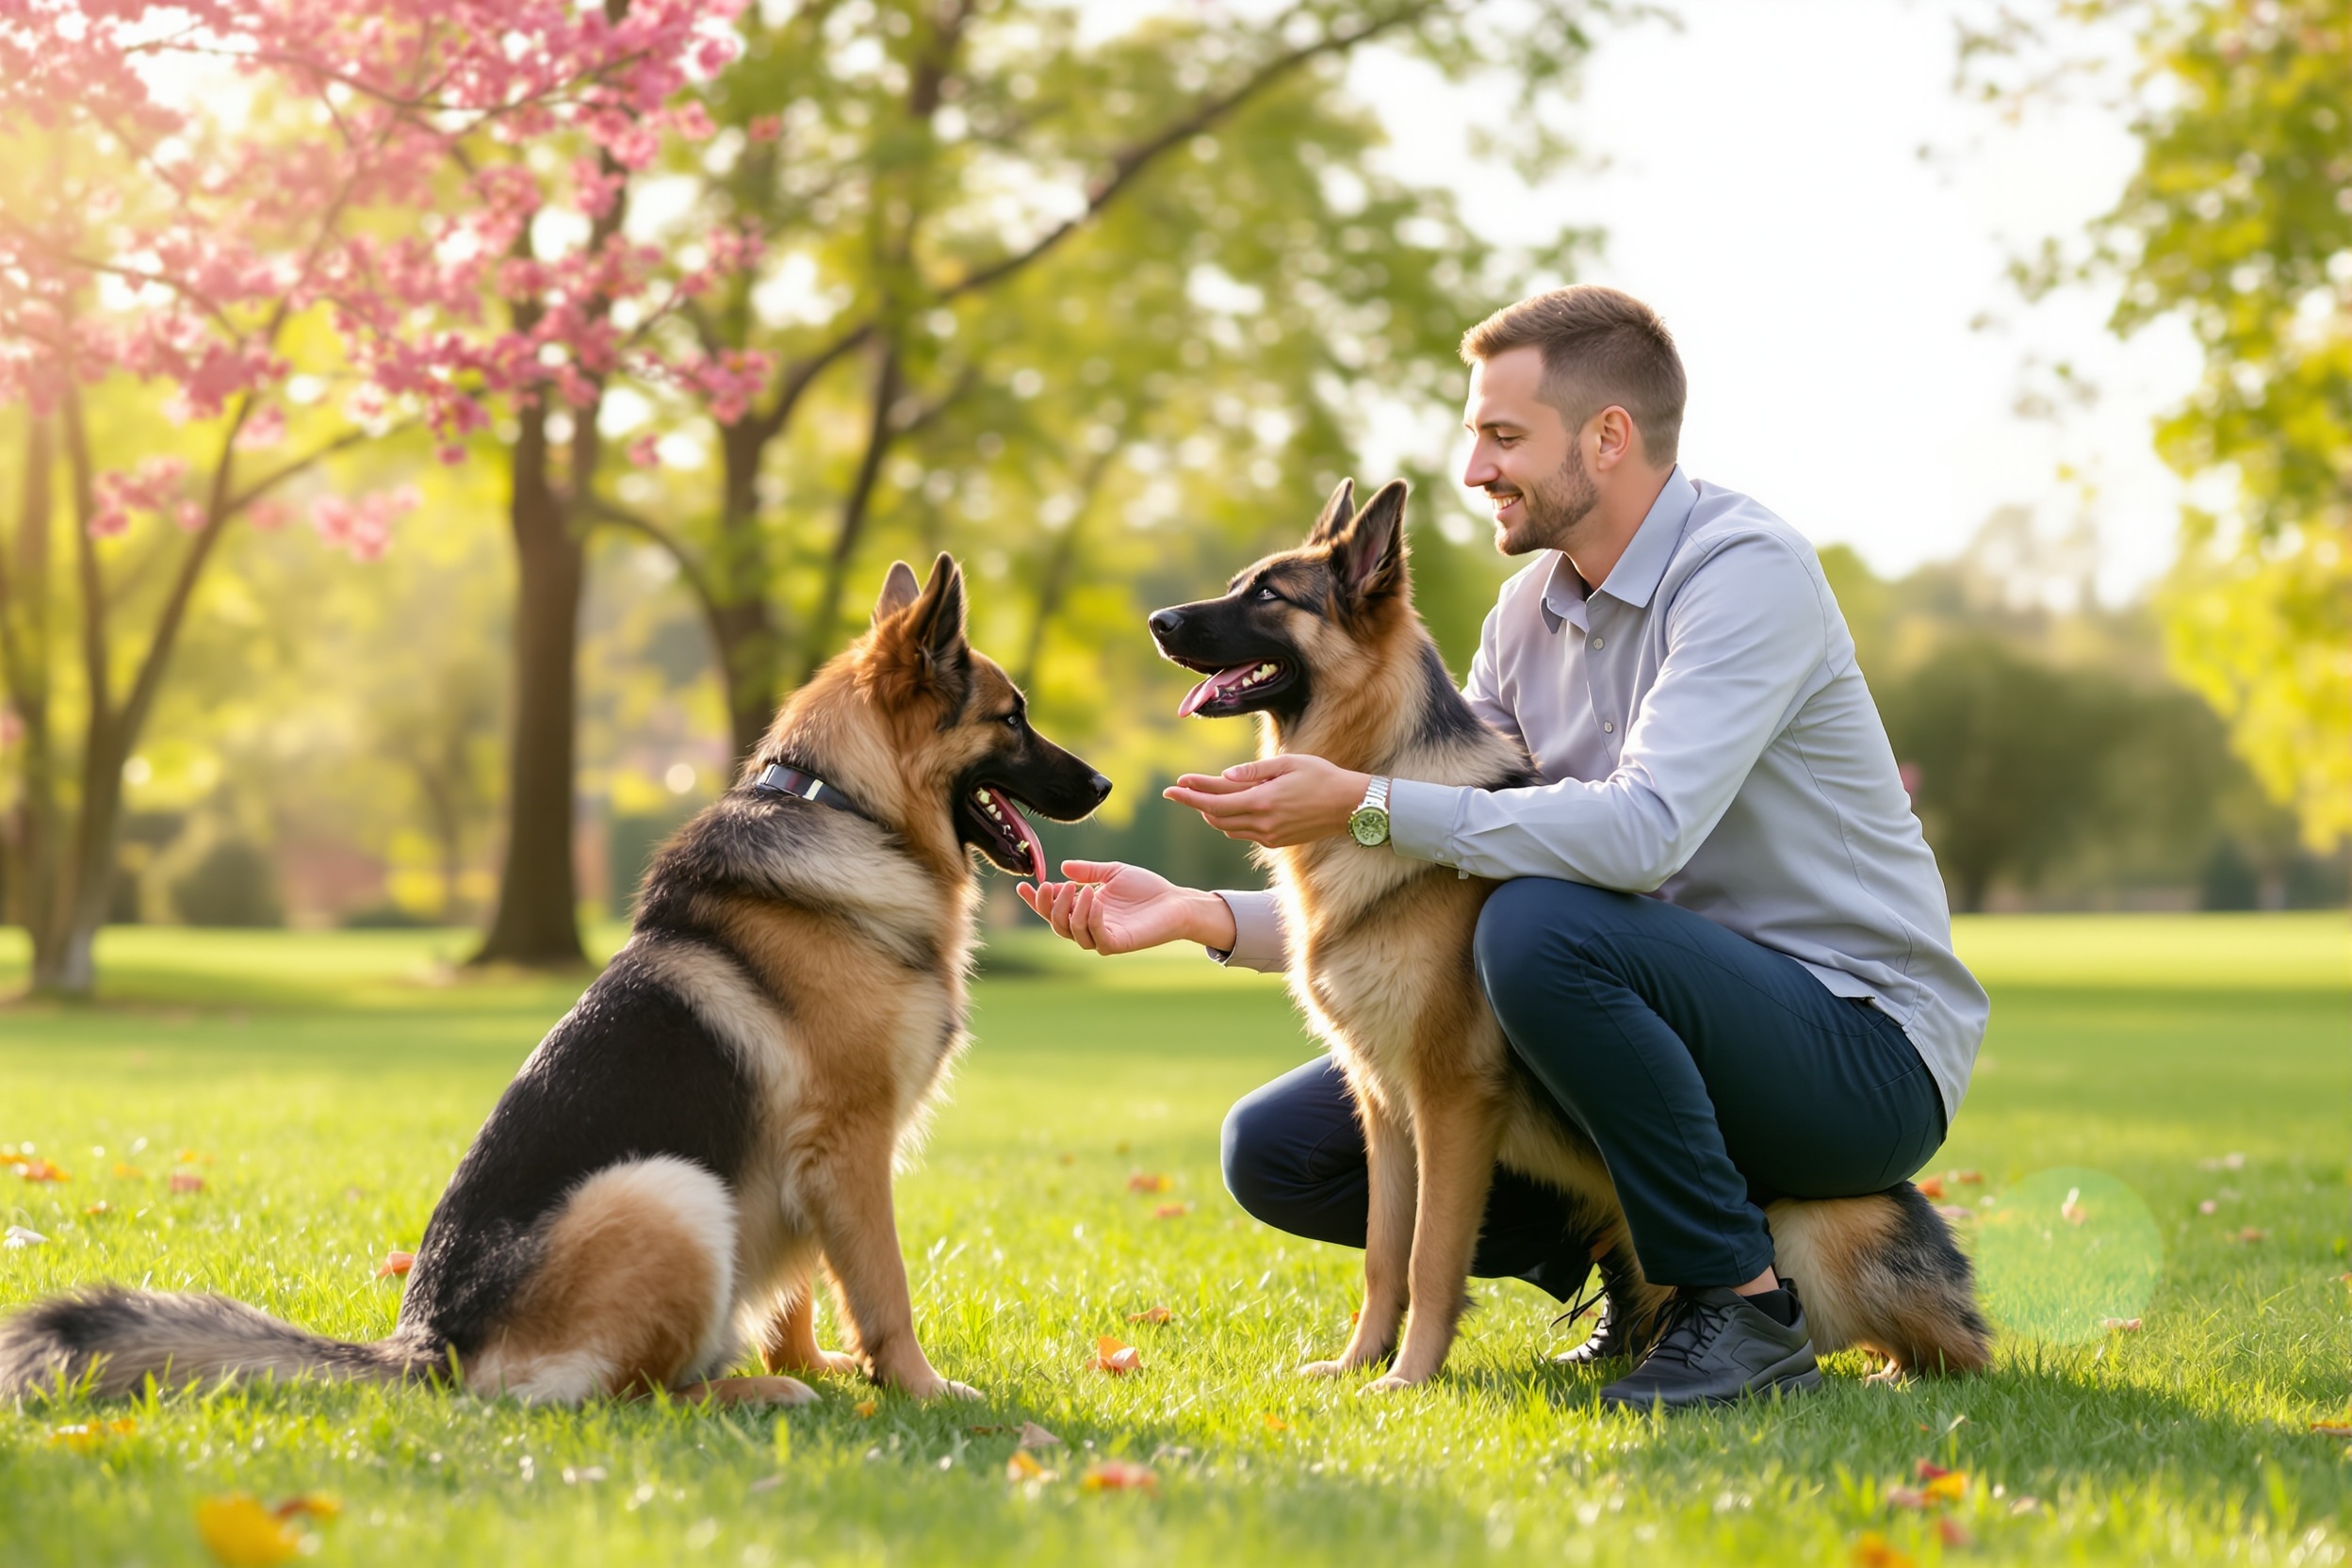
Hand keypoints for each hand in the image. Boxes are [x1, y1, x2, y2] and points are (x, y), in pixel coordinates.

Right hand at [1014, 860, 1236, 953]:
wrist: (1176, 901)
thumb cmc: (1146, 888)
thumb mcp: (1112, 873)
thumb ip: (1088, 871)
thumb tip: (1063, 868)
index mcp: (1085, 911)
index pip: (1053, 910)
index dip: (1036, 901)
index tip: (1021, 885)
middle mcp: (1090, 928)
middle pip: (1056, 924)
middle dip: (1049, 905)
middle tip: (1051, 886)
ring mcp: (1103, 938)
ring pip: (1072, 931)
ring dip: (1070, 910)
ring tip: (1078, 888)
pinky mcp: (1118, 944)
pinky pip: (1095, 938)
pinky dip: (1090, 918)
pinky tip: (1095, 899)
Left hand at [1163, 754, 1370, 847]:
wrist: (1349, 807)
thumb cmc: (1321, 776)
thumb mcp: (1287, 763)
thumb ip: (1254, 771)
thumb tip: (1225, 776)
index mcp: (1263, 801)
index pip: (1215, 800)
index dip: (1190, 794)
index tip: (1172, 787)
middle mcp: (1263, 823)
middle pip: (1215, 816)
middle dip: (1195, 802)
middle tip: (1179, 789)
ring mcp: (1269, 836)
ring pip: (1227, 827)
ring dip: (1212, 813)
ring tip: (1202, 796)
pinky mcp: (1275, 843)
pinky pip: (1243, 834)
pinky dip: (1231, 821)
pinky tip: (1231, 808)